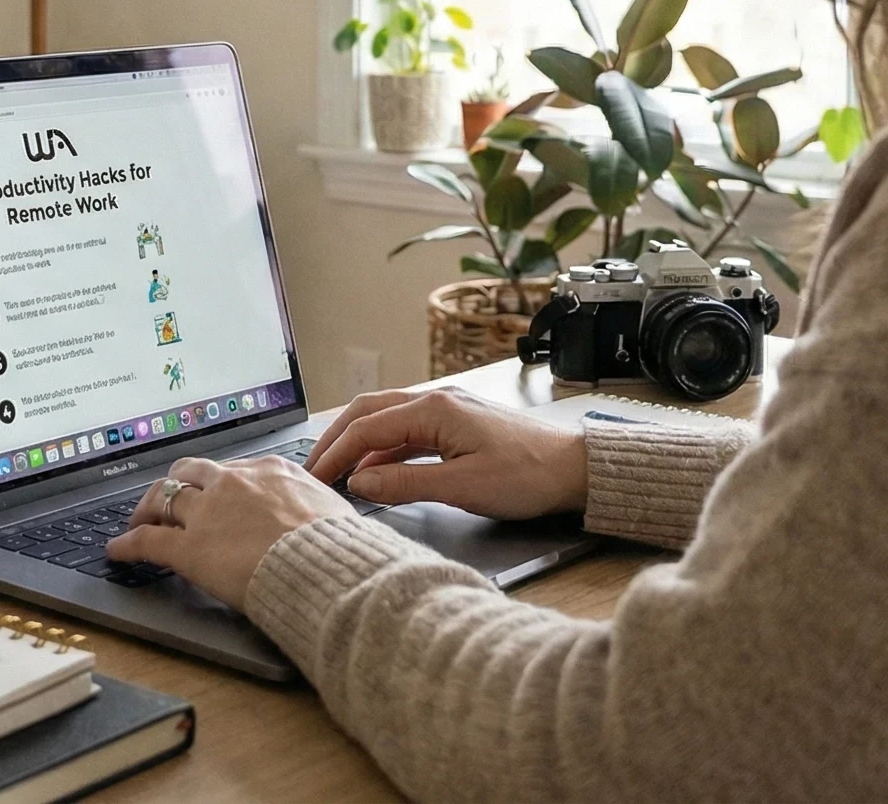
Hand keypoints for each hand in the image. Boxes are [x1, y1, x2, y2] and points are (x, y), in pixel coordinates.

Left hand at [107, 455, 352, 606]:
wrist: (326, 566)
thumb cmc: (339, 547)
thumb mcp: (332, 511)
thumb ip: (314, 507)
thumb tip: (323, 517)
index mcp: (269, 471)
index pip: (230, 470)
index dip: (215, 484)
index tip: (212, 493)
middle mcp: (232, 483)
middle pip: (189, 473)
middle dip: (175, 484)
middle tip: (168, 500)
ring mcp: (208, 513)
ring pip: (164, 499)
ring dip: (147, 510)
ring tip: (139, 521)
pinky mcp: (190, 548)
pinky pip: (148, 542)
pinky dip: (128, 544)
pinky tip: (118, 550)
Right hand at [304, 387, 587, 519]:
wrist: (576, 469)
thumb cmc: (528, 476)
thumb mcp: (463, 487)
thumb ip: (406, 484)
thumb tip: (359, 483)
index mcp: (433, 409)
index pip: (366, 429)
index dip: (334, 454)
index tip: (312, 479)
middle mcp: (436, 401)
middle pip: (368, 413)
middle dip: (335, 440)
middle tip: (312, 469)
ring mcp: (447, 411)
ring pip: (386, 420)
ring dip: (358, 444)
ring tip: (335, 472)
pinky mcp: (457, 425)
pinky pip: (407, 432)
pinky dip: (383, 451)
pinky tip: (376, 473)